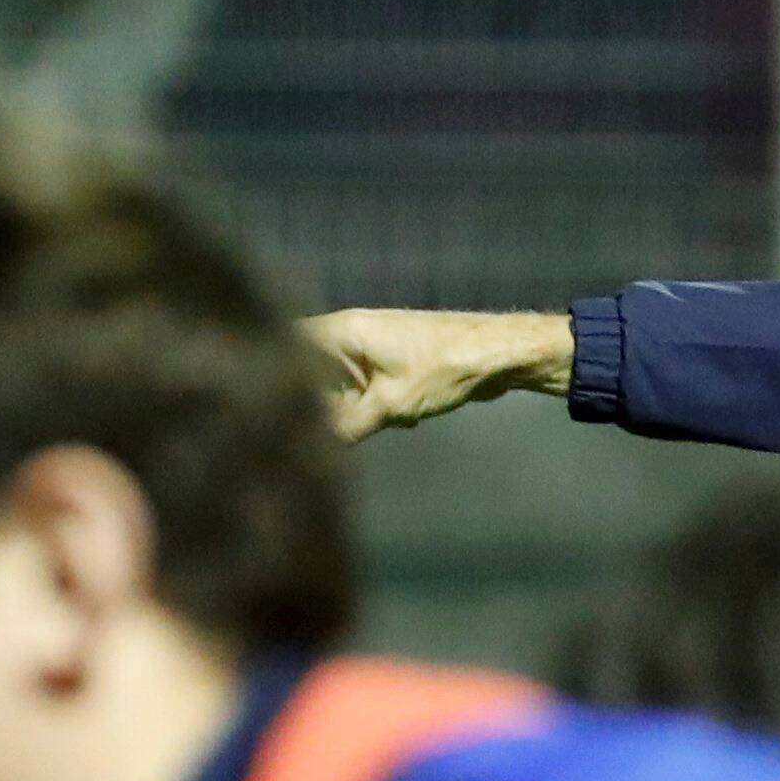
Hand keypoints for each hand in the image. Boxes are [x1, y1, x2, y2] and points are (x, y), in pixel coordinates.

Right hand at [302, 308, 571, 442]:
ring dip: (359, 410)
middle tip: (345, 428)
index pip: (288, 344)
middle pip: (313, 372)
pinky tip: (407, 419)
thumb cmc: (444, 369)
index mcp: (343, 331)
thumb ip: (345, 426)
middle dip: (328, 405)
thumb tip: (313, 448)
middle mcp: (352, 333)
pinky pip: (369, 388)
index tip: (281, 413)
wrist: (500, 356)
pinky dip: (381, 406)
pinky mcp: (394, 361)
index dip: (279, 376)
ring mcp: (374, 346)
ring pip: (344, 384)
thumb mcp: (390, 405)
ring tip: (390, 419)